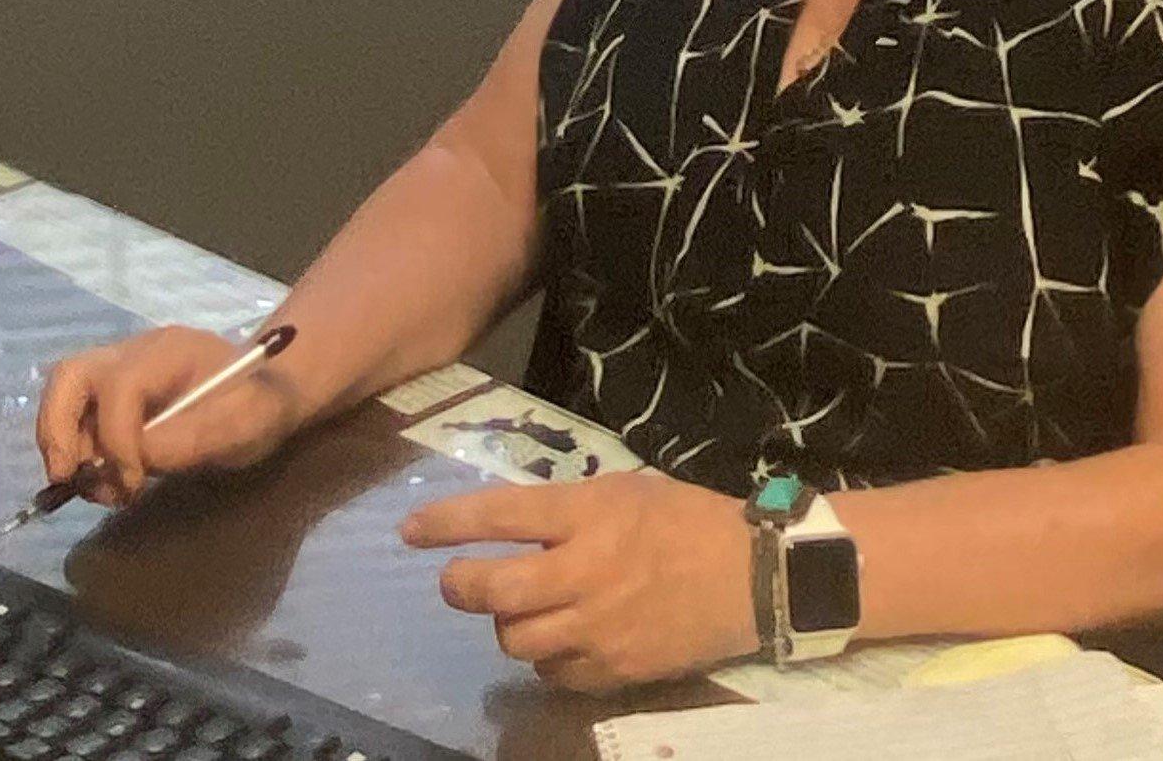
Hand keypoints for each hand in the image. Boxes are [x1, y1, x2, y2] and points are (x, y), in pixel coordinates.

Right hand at [36, 325, 307, 505]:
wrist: (269, 391)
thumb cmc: (262, 404)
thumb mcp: (242, 425)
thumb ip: (190, 441)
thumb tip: (133, 460)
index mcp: (172, 351)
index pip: (122, 386)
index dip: (117, 439)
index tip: (133, 483)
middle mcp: (135, 352)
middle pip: (69, 376)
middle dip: (58, 431)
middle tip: (71, 478)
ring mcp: (119, 369)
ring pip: (63, 396)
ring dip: (65, 446)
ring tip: (100, 486)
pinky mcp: (112, 394)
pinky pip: (75, 415)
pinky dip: (75, 450)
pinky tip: (106, 478)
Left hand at [399, 470, 757, 691]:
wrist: (751, 576)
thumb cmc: (685, 520)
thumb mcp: (624, 491)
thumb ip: (569, 510)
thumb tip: (512, 528)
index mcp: (591, 514)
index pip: (502, 514)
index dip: (448, 522)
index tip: (410, 530)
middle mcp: (586, 571)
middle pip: (494, 589)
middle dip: (460, 585)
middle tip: (455, 580)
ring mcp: (598, 627)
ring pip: (515, 637)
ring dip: (507, 622)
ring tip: (524, 607)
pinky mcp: (614, 670)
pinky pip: (552, 671)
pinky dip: (547, 654)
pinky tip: (564, 636)